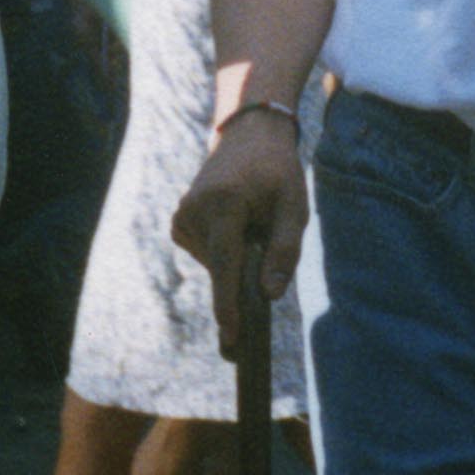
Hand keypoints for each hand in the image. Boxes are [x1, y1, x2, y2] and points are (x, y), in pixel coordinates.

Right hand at [173, 113, 308, 360]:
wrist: (250, 138)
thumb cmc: (277, 172)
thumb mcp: (294, 208)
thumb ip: (285, 251)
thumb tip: (269, 295)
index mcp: (223, 204)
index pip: (225, 264)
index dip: (230, 304)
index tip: (232, 336)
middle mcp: (194, 210)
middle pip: (223, 267)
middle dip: (247, 269)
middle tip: (266, 232)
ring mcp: (182, 217)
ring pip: (215, 264)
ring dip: (237, 257)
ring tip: (251, 220)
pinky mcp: (179, 223)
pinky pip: (207, 255)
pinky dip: (225, 251)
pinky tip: (236, 224)